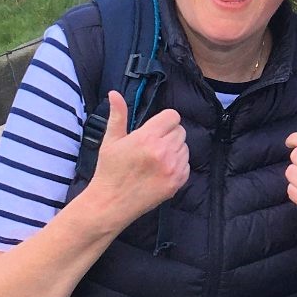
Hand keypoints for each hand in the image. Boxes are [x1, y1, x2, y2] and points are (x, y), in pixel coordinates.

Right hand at [82, 90, 188, 225]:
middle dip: (169, 134)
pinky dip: (178, 165)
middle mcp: (163, 151)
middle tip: (153, 145)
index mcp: (147, 138)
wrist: (111, 203)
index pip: (173, 117)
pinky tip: (162, 170)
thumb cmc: (109, 170)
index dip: (164, 121)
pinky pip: (187, 164)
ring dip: (174, 149)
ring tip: (156, 158)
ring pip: (185, 147)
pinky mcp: (177, 182)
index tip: (155, 128)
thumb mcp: (111, 141)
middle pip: (180, 131)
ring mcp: (172, 168)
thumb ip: (118, 115)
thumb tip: (114, 93)